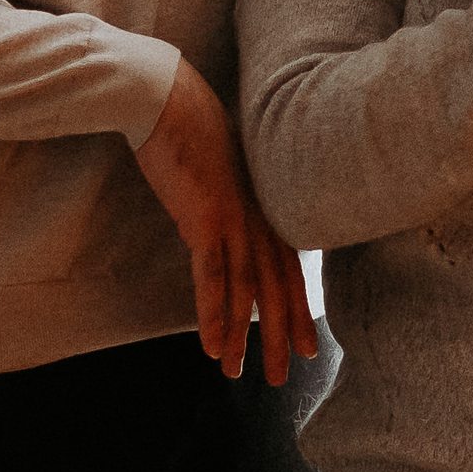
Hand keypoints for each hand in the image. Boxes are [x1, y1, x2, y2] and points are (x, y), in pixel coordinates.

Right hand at [133, 56, 313, 384]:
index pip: (288, 267)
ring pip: (248, 291)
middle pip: (276, 287)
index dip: (298, 308)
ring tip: (243, 375)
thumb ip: (228, 198)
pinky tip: (214, 348)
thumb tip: (222, 220)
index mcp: (262, 204)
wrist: (165, 96)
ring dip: (245, 337)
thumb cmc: (187, 124)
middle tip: (285, 375)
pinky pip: (213, 277)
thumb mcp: (218, 168)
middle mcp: (256, 215)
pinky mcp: (204, 218)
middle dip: (282, 334)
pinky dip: (214, 315)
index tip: (307, 344)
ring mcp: (234, 218)